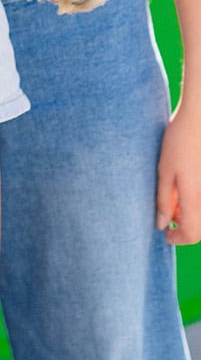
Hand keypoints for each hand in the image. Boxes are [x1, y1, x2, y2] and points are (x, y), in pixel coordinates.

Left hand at [156, 102, 200, 244]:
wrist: (197, 120)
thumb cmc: (178, 142)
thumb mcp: (164, 171)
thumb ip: (164, 200)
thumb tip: (162, 224)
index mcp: (195, 198)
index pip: (192, 234)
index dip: (178, 239)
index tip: (166, 235)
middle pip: (200, 228)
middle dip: (183, 227)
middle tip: (168, 215)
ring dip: (188, 215)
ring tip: (173, 198)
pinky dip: (194, 203)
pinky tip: (183, 189)